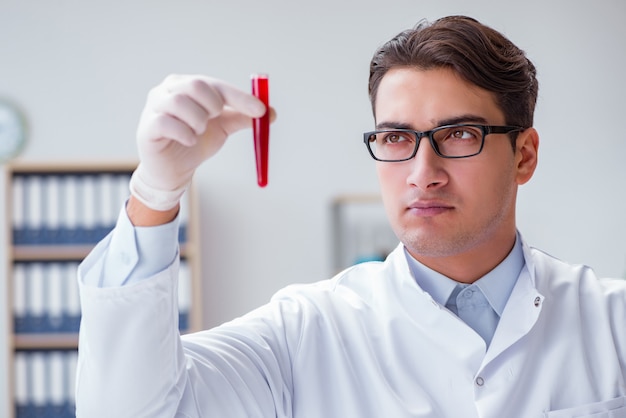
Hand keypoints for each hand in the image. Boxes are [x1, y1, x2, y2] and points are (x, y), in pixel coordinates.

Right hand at [130, 74, 269, 210]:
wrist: (173, 171)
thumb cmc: (195, 142)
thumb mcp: (223, 128)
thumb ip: (242, 118)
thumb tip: (271, 112)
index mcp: (189, 85)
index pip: (216, 84)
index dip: (239, 97)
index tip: (260, 111)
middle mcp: (170, 90)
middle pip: (195, 85)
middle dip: (213, 106)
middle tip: (216, 121)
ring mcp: (155, 106)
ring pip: (180, 103)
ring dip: (198, 122)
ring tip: (197, 133)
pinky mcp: (147, 126)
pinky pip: (167, 123)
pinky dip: (184, 134)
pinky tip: (188, 141)